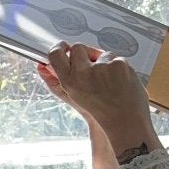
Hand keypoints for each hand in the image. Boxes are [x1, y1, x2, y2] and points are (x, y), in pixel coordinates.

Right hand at [36, 43, 153, 153]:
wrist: (125, 120)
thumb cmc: (101, 111)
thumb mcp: (73, 97)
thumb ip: (55, 81)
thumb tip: (43, 66)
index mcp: (70, 82)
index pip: (56, 55)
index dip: (59, 49)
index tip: (63, 48)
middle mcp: (84, 73)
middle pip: (77, 48)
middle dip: (84, 54)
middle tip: (91, 67)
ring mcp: (102, 67)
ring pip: (100, 53)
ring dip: (104, 62)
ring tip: (108, 81)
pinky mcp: (118, 64)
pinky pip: (116, 57)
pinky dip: (118, 67)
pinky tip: (119, 80)